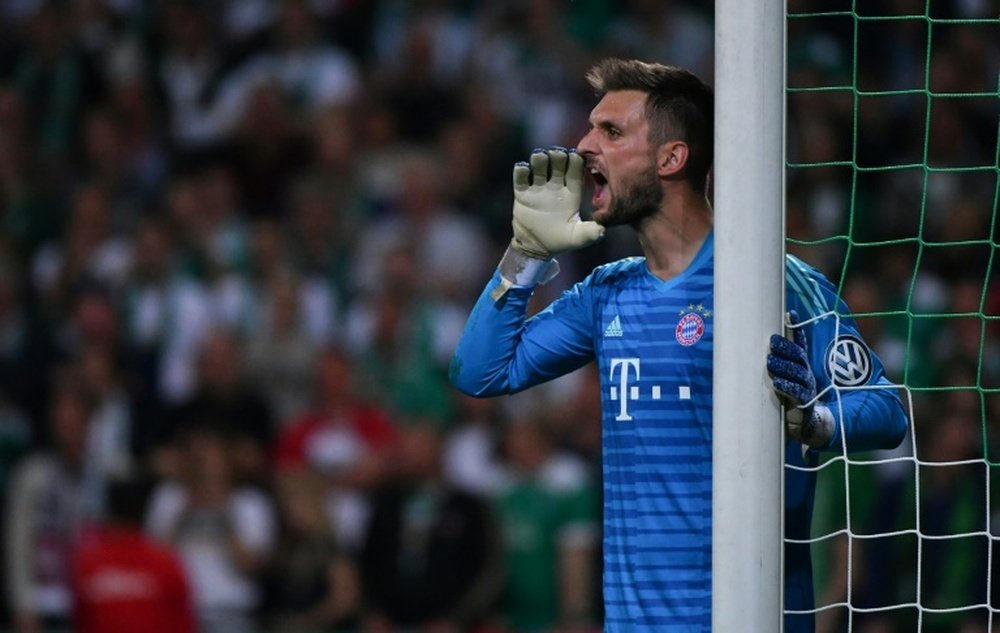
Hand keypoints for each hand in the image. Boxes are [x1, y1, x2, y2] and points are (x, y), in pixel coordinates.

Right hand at [510, 147, 604, 258]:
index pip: (576, 170)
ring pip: (539, 166)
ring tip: (539, 157)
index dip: (576, 161)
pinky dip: (521, 170)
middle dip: (558, 155)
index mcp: (572, 192)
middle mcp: (556, 186)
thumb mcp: (577, 238)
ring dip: (539, 159)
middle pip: (558, 163)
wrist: (536, 247)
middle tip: (556, 154)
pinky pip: (520, 178)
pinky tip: (523, 168)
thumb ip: (590, 233)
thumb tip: (602, 230)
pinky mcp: (522, 193)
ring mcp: (538, 187)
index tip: (574, 156)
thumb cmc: (560, 240)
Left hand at [767, 310, 833, 447]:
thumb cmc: (790, 398)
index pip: (800, 345)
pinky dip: (786, 387)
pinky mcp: (803, 404)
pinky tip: (776, 383)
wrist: (805, 425)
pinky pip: (796, 393)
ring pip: (797, 374)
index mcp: (801, 367)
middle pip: (797, 357)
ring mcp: (807, 388)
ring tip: (769, 361)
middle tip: (772, 341)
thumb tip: (755, 349)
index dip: (796, 329)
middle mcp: (806, 375)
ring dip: (782, 366)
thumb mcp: (783, 379)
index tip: (789, 313)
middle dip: (785, 348)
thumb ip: (775, 364)